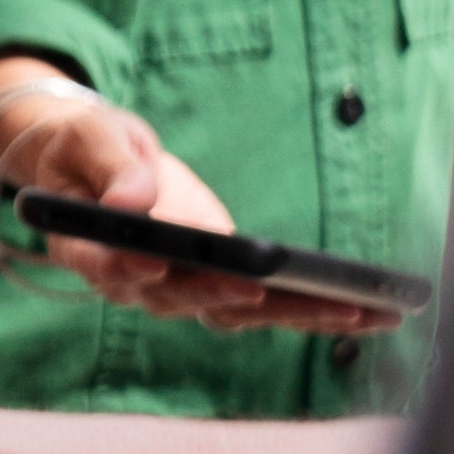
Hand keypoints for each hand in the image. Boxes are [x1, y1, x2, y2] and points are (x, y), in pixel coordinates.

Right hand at [0, 53, 400, 336]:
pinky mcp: (221, 286)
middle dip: (229, 296)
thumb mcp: (90, 137)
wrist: (98, 166)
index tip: (158, 264)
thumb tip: (133, 202)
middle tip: (265, 291)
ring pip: (238, 314)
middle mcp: (137, 285)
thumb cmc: (86, 148)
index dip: (132, 271)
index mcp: (90, 251)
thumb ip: (112, 166)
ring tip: (358, 311)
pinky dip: (313, 313)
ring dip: (296, 316)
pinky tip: (366, 312)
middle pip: (184, 299)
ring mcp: (183, 291)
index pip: (109, 268)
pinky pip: (266, 308)